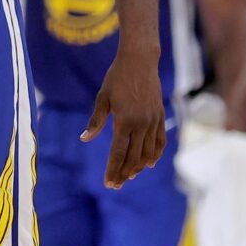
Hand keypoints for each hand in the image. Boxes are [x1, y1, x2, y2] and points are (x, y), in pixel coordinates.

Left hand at [82, 48, 165, 188]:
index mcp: (125, 121)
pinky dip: (155, 154)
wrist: (140, 61)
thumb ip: (95, 120)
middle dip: (124, 173)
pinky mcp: (160, 117)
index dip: (113, 170)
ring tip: (129, 176)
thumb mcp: (103, 97)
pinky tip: (149, 163)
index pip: (118, 153)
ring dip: (139, 167)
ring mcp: (153, 121)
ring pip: (148, 152)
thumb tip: (84, 139)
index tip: (108, 183)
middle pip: (133, 157)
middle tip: (116, 185)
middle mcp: (142, 124)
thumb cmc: (117, 77)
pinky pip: (160, 141)